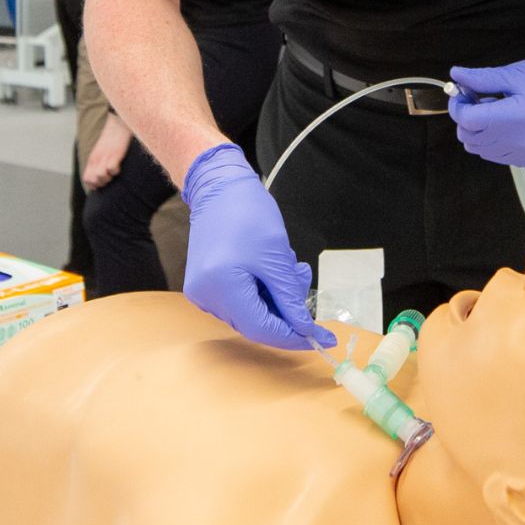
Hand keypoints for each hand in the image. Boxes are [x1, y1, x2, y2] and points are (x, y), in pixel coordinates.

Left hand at [82, 118, 133, 189]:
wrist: (118, 122)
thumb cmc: (111, 138)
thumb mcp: (100, 151)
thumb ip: (98, 162)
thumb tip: (100, 175)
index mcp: (92, 159)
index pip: (86, 179)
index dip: (94, 185)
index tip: (103, 181)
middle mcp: (96, 159)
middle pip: (93, 181)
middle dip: (102, 183)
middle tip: (110, 176)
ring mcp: (104, 157)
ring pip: (101, 177)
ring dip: (109, 178)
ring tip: (114, 171)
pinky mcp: (114, 154)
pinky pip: (112, 170)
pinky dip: (117, 171)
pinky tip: (119, 165)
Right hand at [181, 143, 328, 349]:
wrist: (218, 186)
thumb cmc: (248, 213)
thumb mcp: (277, 256)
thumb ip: (289, 298)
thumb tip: (305, 329)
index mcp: (221, 287)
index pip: (261, 329)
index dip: (293, 336)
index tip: (323, 338)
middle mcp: (206, 296)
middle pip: (255, 323)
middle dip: (286, 311)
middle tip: (302, 280)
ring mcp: (202, 291)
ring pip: (249, 312)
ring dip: (276, 297)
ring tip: (289, 266)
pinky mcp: (205, 284)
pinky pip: (239, 300)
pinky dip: (261, 290)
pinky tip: (271, 267)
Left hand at [447, 51, 524, 168]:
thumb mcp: (512, 74)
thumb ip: (481, 79)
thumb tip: (455, 75)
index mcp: (517, 117)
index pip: (468, 120)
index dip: (458, 106)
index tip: (462, 94)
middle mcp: (521, 141)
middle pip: (469, 137)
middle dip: (466, 117)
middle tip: (478, 99)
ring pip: (479, 149)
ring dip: (478, 130)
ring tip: (495, 111)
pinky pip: (495, 155)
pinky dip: (492, 140)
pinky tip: (505, 123)